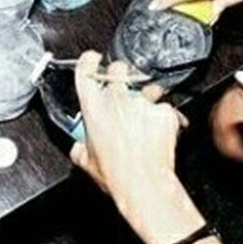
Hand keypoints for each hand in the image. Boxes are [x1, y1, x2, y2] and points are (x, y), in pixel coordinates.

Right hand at [70, 51, 182, 211]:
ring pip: (146, 89)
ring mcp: (141, 103)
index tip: (92, 59)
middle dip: (121, 75)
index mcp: (92, 107)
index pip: (86, 70)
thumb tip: (78, 146)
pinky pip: (164, 108)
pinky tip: (158, 133)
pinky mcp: (164, 111)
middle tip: (123, 92)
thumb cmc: (115, 174)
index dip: (89, 60)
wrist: (144, 185)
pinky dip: (163, 118)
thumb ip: (79, 146)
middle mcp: (116, 99)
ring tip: (145, 121)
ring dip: (146, 99)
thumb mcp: (86, 161)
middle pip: (119, 69)